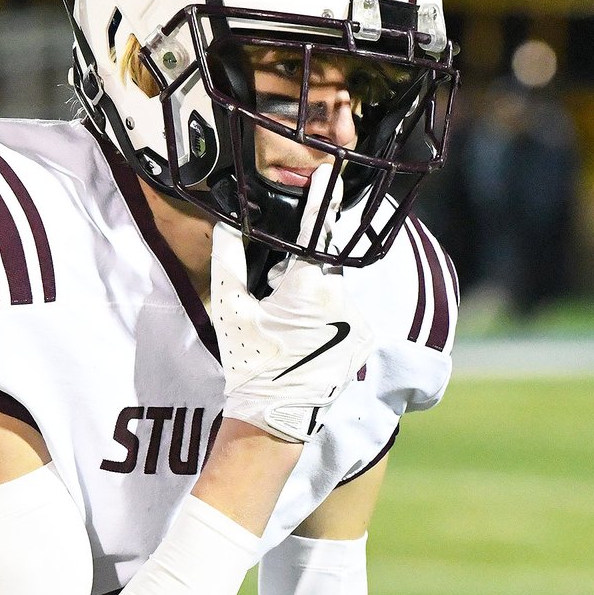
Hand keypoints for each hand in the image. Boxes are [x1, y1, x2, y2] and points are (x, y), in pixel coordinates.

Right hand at [210, 165, 373, 441]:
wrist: (275, 419)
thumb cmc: (249, 363)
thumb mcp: (230, 310)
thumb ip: (229, 260)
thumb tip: (227, 226)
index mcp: (307, 288)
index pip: (314, 234)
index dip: (320, 202)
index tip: (329, 174)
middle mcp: (341, 301)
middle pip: (319, 267)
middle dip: (298, 275)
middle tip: (274, 300)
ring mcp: (359, 321)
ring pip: (332, 291)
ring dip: (312, 298)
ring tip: (288, 331)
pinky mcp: (366, 338)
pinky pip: (345, 313)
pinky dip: (326, 318)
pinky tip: (305, 343)